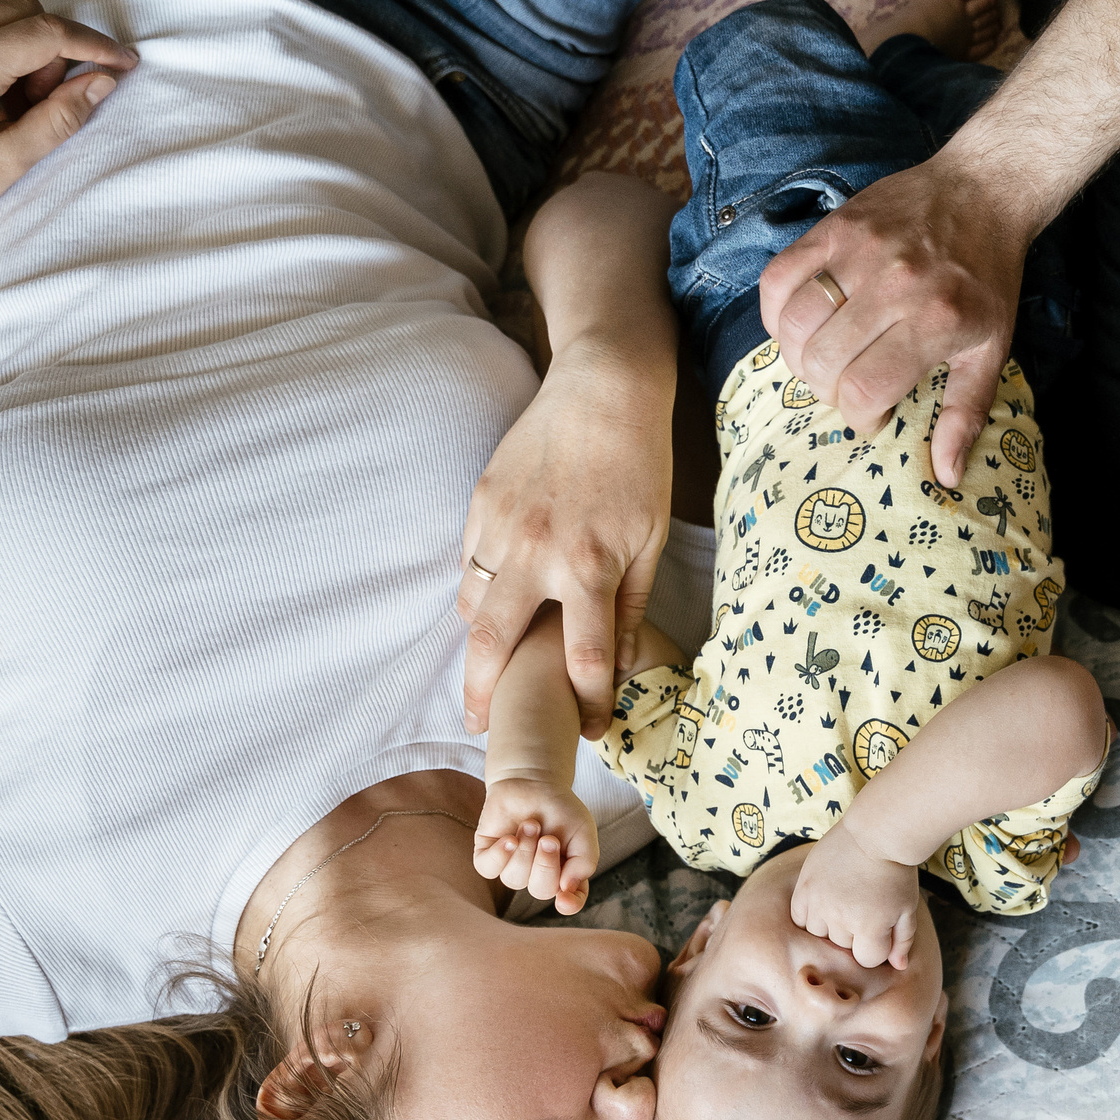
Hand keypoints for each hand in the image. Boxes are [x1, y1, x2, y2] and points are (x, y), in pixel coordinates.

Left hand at [0, 0, 136, 252]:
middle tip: (50, 100)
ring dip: (26, 48)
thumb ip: (61, 116)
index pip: (46, 33)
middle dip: (54, 46)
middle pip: (24, 10)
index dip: (94, 45)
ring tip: (18, 105)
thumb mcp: (10, 161)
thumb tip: (102, 81)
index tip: (124, 62)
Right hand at [457, 340, 671, 737]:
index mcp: (590, 566)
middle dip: (485, 694)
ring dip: (477, 644)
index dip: (588, 702)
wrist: (603, 389)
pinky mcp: (480, 503)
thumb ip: (630, 605)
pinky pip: (468, 565)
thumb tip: (620, 662)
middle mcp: (538, 552)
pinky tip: (491, 610)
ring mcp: (501, 527)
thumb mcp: (651, 539)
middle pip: (496, 644)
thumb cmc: (638, 465)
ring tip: (486, 671)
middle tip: (483, 727)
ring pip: (472, 605)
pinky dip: (476, 595)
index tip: (590, 730)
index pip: (583, 656)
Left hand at [475, 775, 600, 914]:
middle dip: (545, 864)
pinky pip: (489, 869)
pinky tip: (509, 838)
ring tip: (530, 825)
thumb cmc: (560, 808)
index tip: (565, 899)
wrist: (533, 781)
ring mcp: (512, 867)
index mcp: (565, 873)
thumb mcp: (584, 831)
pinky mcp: (489, 855)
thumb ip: (584, 861)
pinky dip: (500, 855)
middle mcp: (538, 875)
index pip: (569, 900)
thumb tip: (567, 889)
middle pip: (540, 891)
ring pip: (514, 879)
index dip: (568, 904)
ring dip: (524, 851)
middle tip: (549, 838)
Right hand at [757, 152, 1034, 488]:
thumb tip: (945, 474)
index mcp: (935, 321)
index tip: (871, 414)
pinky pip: (777, 278)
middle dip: (826, 391)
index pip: (865, 389)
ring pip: (793, 324)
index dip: (858, 416)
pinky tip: (797, 325)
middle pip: (823, 362)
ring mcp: (859, 251)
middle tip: (845, 386)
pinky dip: (775, 312)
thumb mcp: (991, 349)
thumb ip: (965, 412)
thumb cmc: (988, 278)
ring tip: (821, 359)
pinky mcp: (834, 227)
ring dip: (797, 357)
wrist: (984, 191)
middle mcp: (894, 285)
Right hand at [791, 820, 921, 970]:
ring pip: (818, 934)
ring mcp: (819, 903)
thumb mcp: (908, 908)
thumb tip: (898, 967)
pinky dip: (810, 915)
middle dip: (856, 934)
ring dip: (831, 925)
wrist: (876, 831)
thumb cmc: (896, 872)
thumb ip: (903, 941)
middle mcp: (840, 920)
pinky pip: (799, 917)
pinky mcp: (804, 887)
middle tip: (865, 908)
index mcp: (869, 928)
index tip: (882, 928)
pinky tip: (825, 903)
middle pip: (842, 947)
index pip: (867, 960)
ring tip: (845, 904)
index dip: (877, 946)